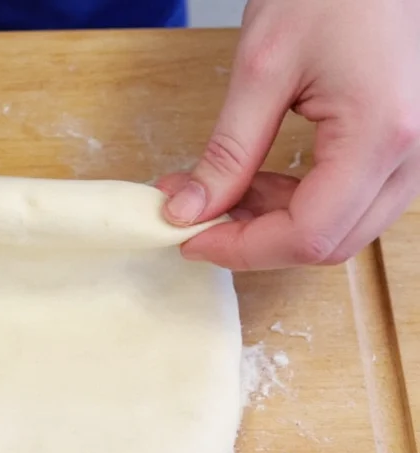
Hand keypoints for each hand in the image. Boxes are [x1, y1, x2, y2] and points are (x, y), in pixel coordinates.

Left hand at [160, 0, 419, 269]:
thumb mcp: (262, 68)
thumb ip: (227, 152)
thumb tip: (189, 211)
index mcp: (380, 138)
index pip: (308, 236)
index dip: (242, 249)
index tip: (189, 239)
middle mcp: (411, 158)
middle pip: (327, 243)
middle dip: (253, 239)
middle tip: (197, 215)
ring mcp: (413, 155)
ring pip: (339, 228)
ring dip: (273, 222)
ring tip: (220, 189)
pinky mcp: (400, 147)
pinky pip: (349, 201)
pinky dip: (298, 202)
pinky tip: (258, 180)